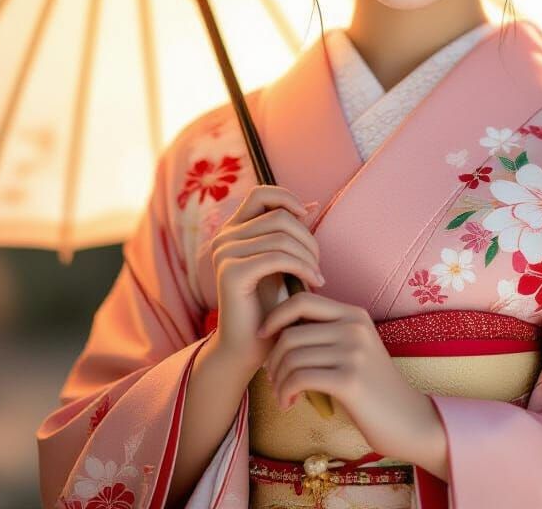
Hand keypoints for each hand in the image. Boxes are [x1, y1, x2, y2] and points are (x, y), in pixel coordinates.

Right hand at [208, 186, 323, 375]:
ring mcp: (224, 253)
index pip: (261, 193)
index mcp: (233, 230)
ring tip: (317, 277)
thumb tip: (313, 204)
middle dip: (307, 237)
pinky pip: (277, 257)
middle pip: (278, 215)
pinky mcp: (231, 272)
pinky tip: (314, 283)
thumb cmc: (270, 305)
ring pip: (281, 236)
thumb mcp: (284, 261)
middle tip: (318, 264)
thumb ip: (292, 233)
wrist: (249, 348)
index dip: (287, 199)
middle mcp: (224, 237)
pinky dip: (302, 267)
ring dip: (308, 255)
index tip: (308, 220)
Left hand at [258, 291, 449, 478]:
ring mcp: (353, 351)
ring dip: (278, 380)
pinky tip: (289, 404)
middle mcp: (354, 327)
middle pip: (290, 332)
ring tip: (283, 395)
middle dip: (272, 358)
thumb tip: (278, 330)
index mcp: (354, 314)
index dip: (276, 315)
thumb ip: (327, 334)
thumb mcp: (355, 349)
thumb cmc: (373, 388)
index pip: (302, 300)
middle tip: (273, 378)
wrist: (408, 419)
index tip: (264, 336)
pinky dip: (286, 392)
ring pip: (291, 356)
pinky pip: (299, 378)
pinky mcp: (349, 379)